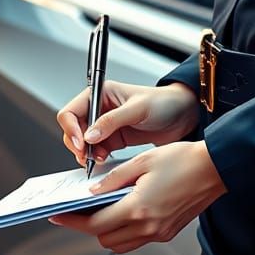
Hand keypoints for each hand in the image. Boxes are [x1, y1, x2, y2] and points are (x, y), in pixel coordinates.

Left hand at [49, 141, 225, 252]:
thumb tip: (93, 191)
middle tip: (79, 208)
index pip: (95, 224)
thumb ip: (114, 178)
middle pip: (105, 238)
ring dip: (107, 230)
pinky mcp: (167, 232)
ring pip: (120, 243)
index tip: (58, 215)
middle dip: (88, 225)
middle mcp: (148, 226)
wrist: (215, 168)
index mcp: (139, 208)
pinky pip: (137, 239)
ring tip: (100, 208)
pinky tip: (124, 209)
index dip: (72, 221)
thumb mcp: (143, 160)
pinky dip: (125, 230)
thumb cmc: (183, 159)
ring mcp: (159, 232)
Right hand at [57, 81, 198, 166]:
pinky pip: (95, 151)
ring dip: (86, 153)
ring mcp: (105, 126)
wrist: (182, 116)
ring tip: (99, 159)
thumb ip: (112, 121)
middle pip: (72, 129)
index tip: (81, 144)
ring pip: (82, 143)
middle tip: (88, 157)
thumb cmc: (163, 103)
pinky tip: (104, 161)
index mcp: (102, 93)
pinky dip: (95, 158)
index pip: (71, 111)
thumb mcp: (138, 109)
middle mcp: (100, 109)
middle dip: (77, 144)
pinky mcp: (113, 140)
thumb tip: (88, 135)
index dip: (72, 128)